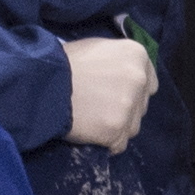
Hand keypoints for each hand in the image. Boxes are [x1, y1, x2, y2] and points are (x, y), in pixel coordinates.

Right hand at [64, 35, 156, 153]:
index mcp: (136, 55)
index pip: (150, 83)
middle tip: (99, 107)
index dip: (133, 91)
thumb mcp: (97, 49)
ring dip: (116, 127)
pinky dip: (106, 143)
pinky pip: (118, 144)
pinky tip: (90, 131)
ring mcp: (129, 106)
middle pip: (141, 107)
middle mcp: (139, 79)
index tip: (115, 94)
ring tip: (92, 120)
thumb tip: (124, 76)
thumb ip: (118, 62)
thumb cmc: (65, 62)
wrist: (44, 83)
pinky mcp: (117, 130)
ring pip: (133, 127)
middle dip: (125, 109)